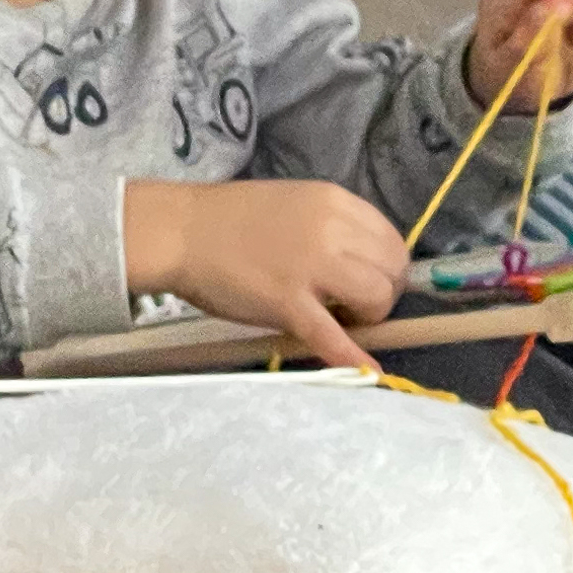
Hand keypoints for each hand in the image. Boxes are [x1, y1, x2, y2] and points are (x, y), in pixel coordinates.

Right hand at [120, 178, 406, 373]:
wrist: (180, 231)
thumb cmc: (230, 220)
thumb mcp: (296, 205)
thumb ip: (332, 227)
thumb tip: (361, 262)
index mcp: (335, 201)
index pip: (391, 239)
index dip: (386, 267)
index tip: (367, 281)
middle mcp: (332, 229)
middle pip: (392, 269)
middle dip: (383, 294)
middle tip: (356, 306)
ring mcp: (311, 266)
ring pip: (375, 297)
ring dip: (369, 317)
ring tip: (343, 321)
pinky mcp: (287, 302)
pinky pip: (332, 335)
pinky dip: (352, 356)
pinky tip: (366, 371)